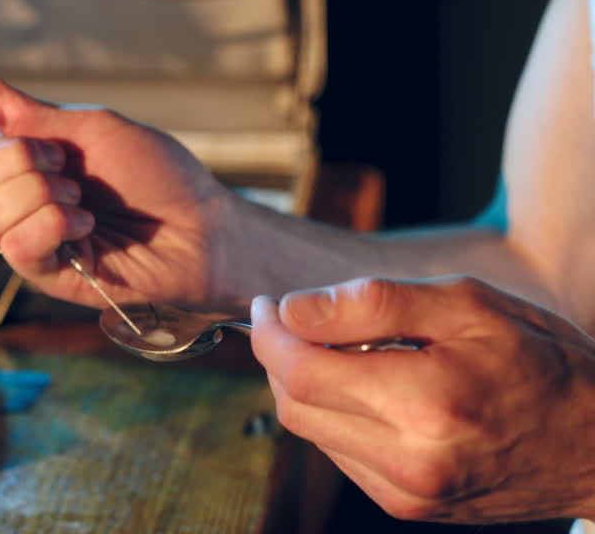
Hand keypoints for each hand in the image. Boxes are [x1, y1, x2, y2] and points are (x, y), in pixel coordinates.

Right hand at [0, 61, 239, 310]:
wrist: (200, 227)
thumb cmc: (156, 174)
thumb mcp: (90, 128)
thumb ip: (27, 111)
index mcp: (17, 156)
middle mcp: (12, 197)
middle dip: (11, 160)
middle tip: (62, 162)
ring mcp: (24, 236)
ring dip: (36, 196)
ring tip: (80, 197)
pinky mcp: (43, 272)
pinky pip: (14, 247)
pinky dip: (51, 225)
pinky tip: (85, 224)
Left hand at [251, 275, 594, 522]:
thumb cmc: (542, 360)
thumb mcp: (468, 305)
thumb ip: (374, 303)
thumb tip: (294, 309)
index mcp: (427, 402)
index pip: (302, 370)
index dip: (270, 333)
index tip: (268, 303)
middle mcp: (410, 460)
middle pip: (295, 403)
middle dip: (278, 356)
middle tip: (288, 317)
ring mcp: (406, 492)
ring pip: (311, 430)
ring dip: (303, 385)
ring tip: (333, 347)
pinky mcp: (407, 507)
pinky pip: (339, 454)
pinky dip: (332, 414)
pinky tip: (362, 388)